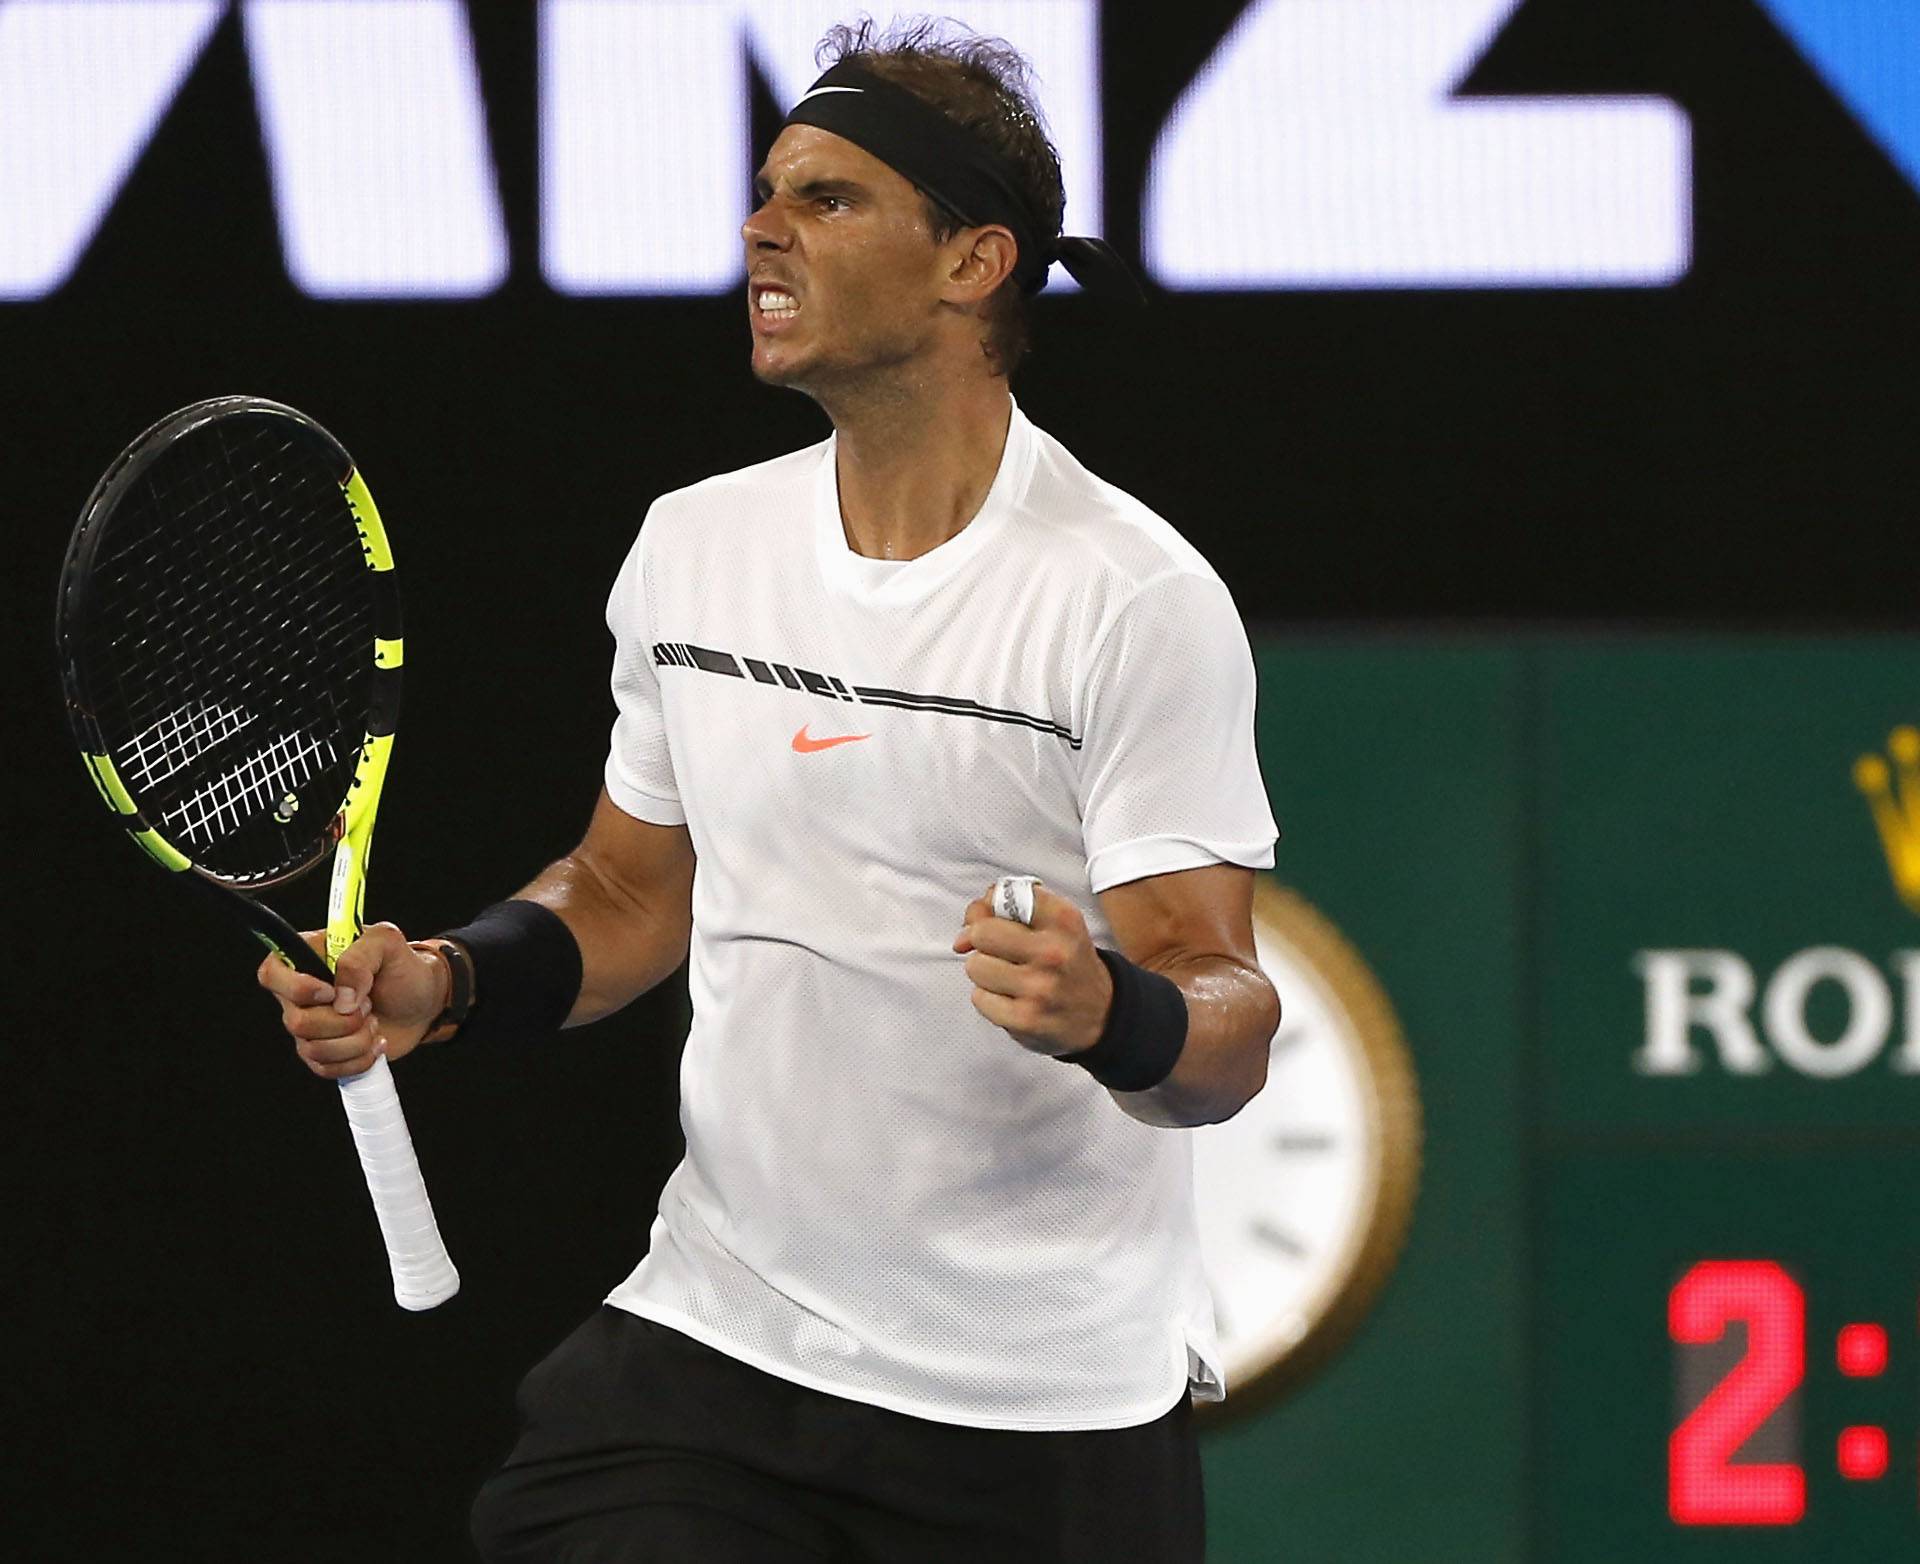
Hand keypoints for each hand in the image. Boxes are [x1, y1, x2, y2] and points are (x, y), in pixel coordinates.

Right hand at [255, 922, 447, 1079]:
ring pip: (313, 1049)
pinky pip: (326, 1069)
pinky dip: (358, 1060)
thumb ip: (360, 956)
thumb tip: (342, 997)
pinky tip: (375, 1042)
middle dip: (343, 1020)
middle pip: (296, 1021)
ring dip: (355, 1040)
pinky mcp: (325, 1053)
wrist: (423, 1003)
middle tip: (367, 1005)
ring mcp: (311, 1026)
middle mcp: (300, 995)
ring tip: (373, 1021)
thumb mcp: (388, 943)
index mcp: (307, 958)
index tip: (331, 992)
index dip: (298, 989)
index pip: (271, 974)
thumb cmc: (403, 969)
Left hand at [953, 884, 1113, 1056]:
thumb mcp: (1055, 923)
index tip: (995, 920)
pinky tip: (1011, 999)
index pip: (1003, 896)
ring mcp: (1038, 988)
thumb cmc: (1068, 962)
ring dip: (985, 972)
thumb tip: (966, 927)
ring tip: (1009, 978)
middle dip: (982, 942)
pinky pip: (979, 998)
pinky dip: (989, 999)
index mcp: (1063, 919)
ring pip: (975, 967)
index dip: (989, 908)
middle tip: (998, 952)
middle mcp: (1053, 952)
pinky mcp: (1025, 1019)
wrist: (1102, 1013)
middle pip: (981, 933)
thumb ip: (1009, 908)